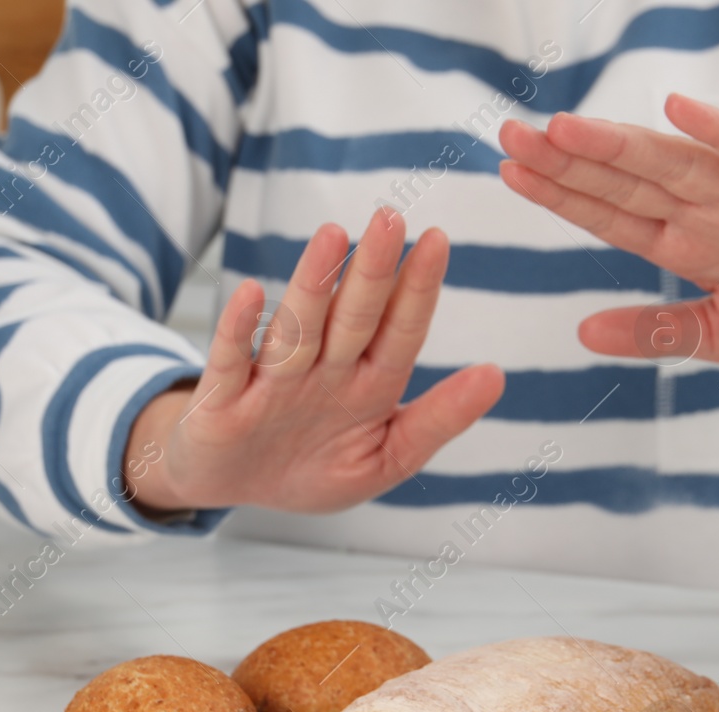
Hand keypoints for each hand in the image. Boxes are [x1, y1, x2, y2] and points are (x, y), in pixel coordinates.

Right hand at [123, 209, 503, 511]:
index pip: (398, 332)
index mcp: (368, 385)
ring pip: (297, 330)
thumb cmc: (313, 467)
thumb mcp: (386, 458)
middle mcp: (322, 373)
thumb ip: (437, 421)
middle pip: (352, 318)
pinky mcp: (221, 400)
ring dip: (313, 285)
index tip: (438, 240)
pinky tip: (252, 294)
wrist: (232, 486)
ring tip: (332, 236)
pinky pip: (230, 361)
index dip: (418, 290)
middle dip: (373, 271)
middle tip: (390, 218)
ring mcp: (272, 383)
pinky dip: (238, 330)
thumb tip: (497, 375)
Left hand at [498, 94, 718, 363]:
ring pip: (676, 163)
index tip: (510, 173)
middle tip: (510, 136)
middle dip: (569, 161)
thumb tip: (582, 332)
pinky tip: (681, 111)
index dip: (562, 195)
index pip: (612, 216)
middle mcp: (711, 212)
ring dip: (621, 145)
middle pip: (628, 181)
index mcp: (690, 247)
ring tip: (565, 128)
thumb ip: (660, 332)